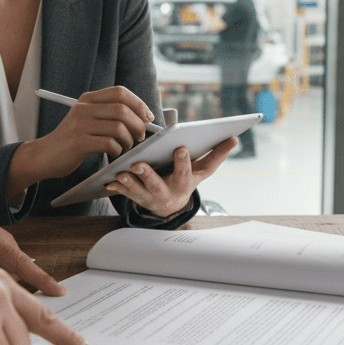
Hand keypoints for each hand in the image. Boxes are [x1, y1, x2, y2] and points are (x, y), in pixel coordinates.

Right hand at [6, 86, 154, 196]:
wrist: (44, 156)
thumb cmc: (72, 141)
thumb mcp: (87, 120)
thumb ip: (109, 114)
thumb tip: (142, 117)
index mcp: (87, 99)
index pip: (120, 92)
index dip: (139, 104)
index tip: (148, 117)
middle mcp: (83, 108)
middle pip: (122, 109)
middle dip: (138, 124)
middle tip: (139, 136)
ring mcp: (80, 124)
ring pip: (118, 127)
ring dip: (128, 140)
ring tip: (125, 147)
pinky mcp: (78, 142)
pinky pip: (109, 143)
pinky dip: (117, 150)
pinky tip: (113, 153)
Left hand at [105, 137, 236, 216]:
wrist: (170, 206)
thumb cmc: (186, 179)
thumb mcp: (202, 171)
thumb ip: (217, 155)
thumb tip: (234, 138)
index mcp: (184, 184)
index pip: (186, 172)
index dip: (182, 161)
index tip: (180, 147)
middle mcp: (167, 194)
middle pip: (157, 185)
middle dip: (148, 175)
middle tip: (139, 164)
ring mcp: (150, 198)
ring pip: (138, 192)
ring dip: (129, 183)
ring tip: (120, 172)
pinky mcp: (136, 199)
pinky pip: (125, 194)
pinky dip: (117, 188)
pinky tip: (109, 181)